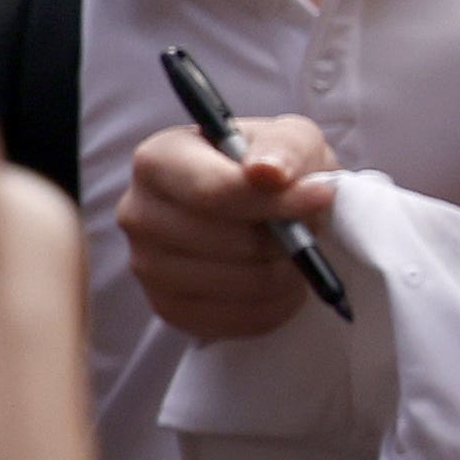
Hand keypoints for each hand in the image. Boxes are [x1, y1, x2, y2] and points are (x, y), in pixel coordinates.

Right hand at [119, 111, 341, 345]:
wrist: (270, 212)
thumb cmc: (276, 170)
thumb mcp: (292, 140)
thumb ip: (284, 146)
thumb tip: (266, 172)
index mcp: (158, 160)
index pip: (213, 191)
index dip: (275, 200)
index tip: (321, 195)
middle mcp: (138, 212)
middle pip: (227, 242)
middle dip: (284, 238)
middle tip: (305, 228)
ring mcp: (146, 265)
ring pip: (237, 283)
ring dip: (284, 272)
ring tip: (292, 253)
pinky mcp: (168, 307)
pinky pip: (235, 319)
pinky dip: (275, 305)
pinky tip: (279, 280)